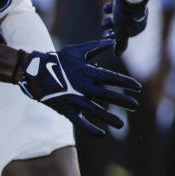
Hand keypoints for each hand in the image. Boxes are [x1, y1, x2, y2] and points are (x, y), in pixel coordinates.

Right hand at [18, 40, 141, 136]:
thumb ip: (96, 48)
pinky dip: (90, 129)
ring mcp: (75, 99)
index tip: (138, 88)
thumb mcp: (78, 51)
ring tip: (121, 124)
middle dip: (123, 101)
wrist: (36, 72)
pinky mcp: (66, 109)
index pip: (113, 78)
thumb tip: (112, 41)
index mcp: (89, 72)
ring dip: (109, 118)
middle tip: (135, 106)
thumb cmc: (58, 60)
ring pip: (96, 111)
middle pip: (108, 95)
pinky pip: (80, 122)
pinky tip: (101, 134)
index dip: (126, 83)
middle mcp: (84, 87)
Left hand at [102, 0, 150, 55]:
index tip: (106, 34)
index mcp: (139, 25)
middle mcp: (137, 15)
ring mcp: (133, 4)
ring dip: (109, 9)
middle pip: (120, 22)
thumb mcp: (120, 31)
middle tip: (106, 23)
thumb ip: (120, 43)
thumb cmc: (125, 14)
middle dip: (110, 23)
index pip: (125, 33)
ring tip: (107, 8)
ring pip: (117, 9)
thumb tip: (117, 54)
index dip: (115, 34)